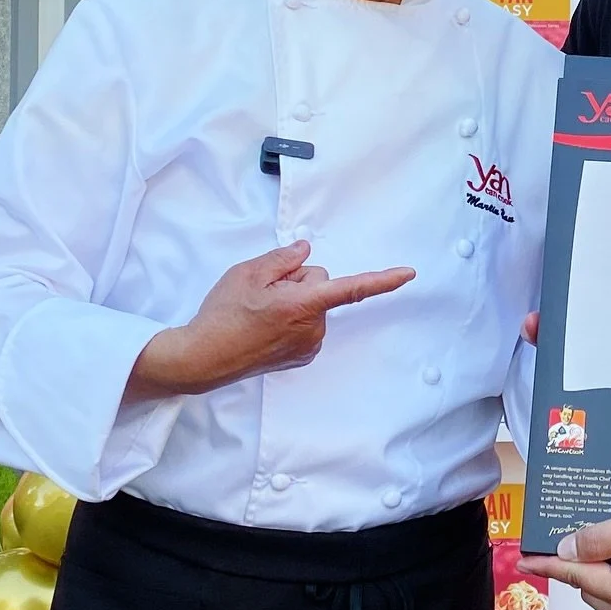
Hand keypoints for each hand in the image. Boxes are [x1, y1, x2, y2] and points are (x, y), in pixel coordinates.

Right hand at [125, 242, 412, 400]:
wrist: (202, 358)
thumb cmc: (221, 314)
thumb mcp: (247, 273)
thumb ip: (282, 259)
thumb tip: (306, 251)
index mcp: (302, 305)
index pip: (351, 288)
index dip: (382, 280)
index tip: (408, 274)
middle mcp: (312, 328)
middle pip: (321, 285)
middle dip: (299, 281)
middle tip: (264, 291)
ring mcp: (308, 345)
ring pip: (314, 305)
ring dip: (295, 301)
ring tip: (260, 310)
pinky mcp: (302, 356)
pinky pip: (308, 323)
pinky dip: (293, 318)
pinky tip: (266, 325)